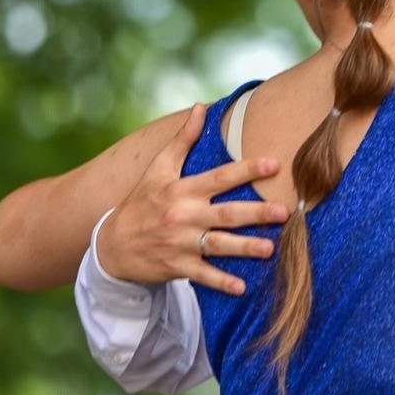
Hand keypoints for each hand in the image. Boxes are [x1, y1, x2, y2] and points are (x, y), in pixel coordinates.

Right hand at [98, 103, 286, 294]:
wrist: (110, 245)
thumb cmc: (141, 202)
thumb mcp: (158, 168)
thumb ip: (183, 139)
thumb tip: (202, 107)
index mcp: (181, 189)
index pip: (219, 177)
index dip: (246, 170)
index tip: (274, 164)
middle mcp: (183, 215)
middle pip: (225, 213)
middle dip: (256, 213)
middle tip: (284, 212)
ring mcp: (180, 243)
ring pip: (217, 245)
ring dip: (244, 248)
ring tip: (270, 249)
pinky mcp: (177, 266)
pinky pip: (203, 276)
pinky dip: (221, 283)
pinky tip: (242, 288)